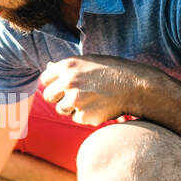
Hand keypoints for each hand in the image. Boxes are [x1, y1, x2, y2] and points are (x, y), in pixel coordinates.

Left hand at [40, 55, 159, 124]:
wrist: (135, 86)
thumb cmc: (112, 71)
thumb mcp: (89, 62)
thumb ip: (69, 67)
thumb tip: (49, 66)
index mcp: (67, 66)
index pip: (45, 79)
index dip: (53, 83)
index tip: (60, 86)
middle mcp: (68, 82)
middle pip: (48, 96)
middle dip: (58, 98)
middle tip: (73, 96)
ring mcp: (75, 100)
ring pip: (61, 109)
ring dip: (71, 108)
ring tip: (90, 100)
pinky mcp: (83, 116)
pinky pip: (76, 118)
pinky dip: (85, 115)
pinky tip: (98, 106)